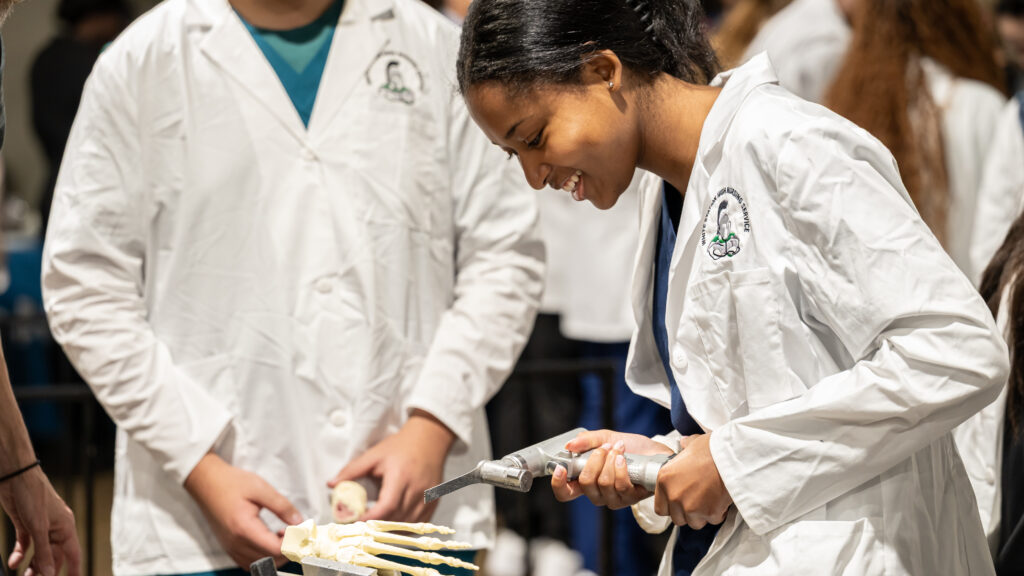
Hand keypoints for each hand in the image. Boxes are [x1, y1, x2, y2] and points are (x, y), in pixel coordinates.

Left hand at [0, 466, 80, 575]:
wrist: (15, 477)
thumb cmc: (33, 494)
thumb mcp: (38, 527)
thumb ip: (43, 552)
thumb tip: (50, 572)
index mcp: (65, 526)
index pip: (73, 553)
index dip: (74, 569)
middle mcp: (54, 527)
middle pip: (54, 554)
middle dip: (47, 570)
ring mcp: (39, 526)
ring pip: (39, 551)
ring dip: (32, 565)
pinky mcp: (25, 523)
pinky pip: (25, 544)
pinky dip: (20, 554)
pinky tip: (14, 562)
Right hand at [184, 453, 301, 568]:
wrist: (206, 482)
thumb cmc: (231, 482)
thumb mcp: (260, 488)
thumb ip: (282, 506)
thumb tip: (299, 522)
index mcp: (244, 528)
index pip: (275, 549)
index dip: (293, 543)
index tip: (300, 530)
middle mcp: (236, 543)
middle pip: (270, 560)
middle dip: (288, 549)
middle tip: (294, 531)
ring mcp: (230, 548)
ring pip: (260, 564)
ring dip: (276, 554)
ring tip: (282, 534)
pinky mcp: (228, 547)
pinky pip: (249, 562)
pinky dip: (263, 556)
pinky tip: (269, 540)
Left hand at [329, 410, 453, 522]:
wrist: (429, 439)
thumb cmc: (399, 447)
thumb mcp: (374, 455)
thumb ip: (352, 470)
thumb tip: (331, 484)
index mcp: (401, 476)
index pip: (386, 506)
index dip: (370, 518)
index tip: (355, 521)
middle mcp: (417, 489)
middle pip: (396, 518)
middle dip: (377, 526)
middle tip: (360, 526)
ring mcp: (428, 497)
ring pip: (408, 524)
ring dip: (390, 529)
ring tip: (375, 527)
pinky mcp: (434, 502)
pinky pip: (419, 524)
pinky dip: (404, 528)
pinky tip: (392, 524)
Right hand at [551, 429, 673, 509]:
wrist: (656, 451)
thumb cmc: (631, 447)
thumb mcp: (606, 437)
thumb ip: (587, 440)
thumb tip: (569, 446)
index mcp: (587, 482)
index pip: (565, 493)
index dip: (559, 484)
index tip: (561, 468)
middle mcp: (598, 494)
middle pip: (585, 484)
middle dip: (594, 460)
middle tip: (604, 447)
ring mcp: (614, 498)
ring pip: (603, 483)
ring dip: (610, 460)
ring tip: (618, 449)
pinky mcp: (631, 498)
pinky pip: (620, 485)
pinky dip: (620, 467)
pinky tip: (624, 458)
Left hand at [654, 434, 731, 529]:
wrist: (732, 457)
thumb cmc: (713, 448)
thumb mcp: (692, 444)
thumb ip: (684, 448)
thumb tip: (684, 443)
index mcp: (664, 479)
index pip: (660, 508)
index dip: (671, 506)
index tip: (680, 501)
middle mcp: (674, 496)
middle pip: (677, 518)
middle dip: (687, 512)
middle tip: (698, 500)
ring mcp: (690, 507)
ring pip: (694, 522)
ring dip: (702, 515)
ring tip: (710, 499)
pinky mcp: (708, 513)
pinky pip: (712, 520)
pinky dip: (718, 513)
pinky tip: (721, 499)